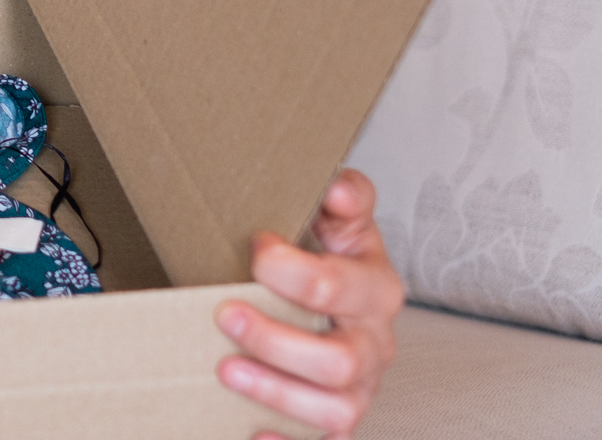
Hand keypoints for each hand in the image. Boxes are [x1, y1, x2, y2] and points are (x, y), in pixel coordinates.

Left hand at [213, 169, 402, 437]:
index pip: (338, 287)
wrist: (330, 299)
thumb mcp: (339, 221)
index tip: (255, 249)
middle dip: (276, 339)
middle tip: (225, 314)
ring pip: (334, 410)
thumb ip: (344, 197)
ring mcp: (358, 389)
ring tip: (225, 369)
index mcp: (376, 289)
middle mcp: (373, 345)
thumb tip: (336, 186)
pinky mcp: (335, 421)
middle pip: (339, 360)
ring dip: (275, 391)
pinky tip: (251, 431)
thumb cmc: (328, 258)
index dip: (290, 270)